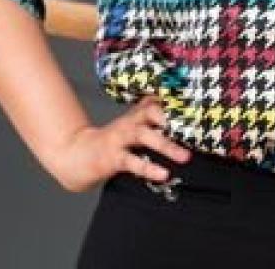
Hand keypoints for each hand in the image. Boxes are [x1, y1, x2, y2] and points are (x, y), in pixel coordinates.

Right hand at [43, 94, 190, 192]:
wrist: (76, 155)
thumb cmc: (112, 142)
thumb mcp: (132, 125)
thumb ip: (152, 118)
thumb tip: (180, 116)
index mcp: (137, 114)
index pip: (158, 101)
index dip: (177, 102)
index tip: (198, 106)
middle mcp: (130, 122)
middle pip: (153, 113)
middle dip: (174, 119)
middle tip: (195, 128)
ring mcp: (119, 138)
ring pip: (144, 136)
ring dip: (166, 145)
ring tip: (186, 156)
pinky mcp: (112, 157)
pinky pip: (132, 162)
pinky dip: (149, 167)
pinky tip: (163, 174)